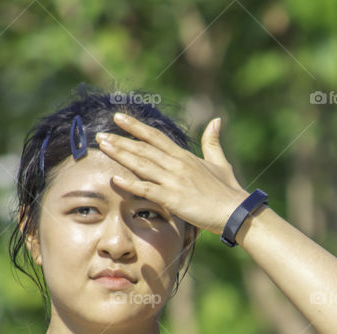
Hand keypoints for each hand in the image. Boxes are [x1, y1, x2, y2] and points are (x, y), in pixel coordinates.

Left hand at [96, 113, 249, 235]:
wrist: (235, 211)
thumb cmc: (228, 190)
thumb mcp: (220, 162)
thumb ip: (213, 142)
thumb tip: (216, 120)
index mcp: (185, 156)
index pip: (155, 137)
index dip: (135, 127)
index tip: (118, 118)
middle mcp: (177, 165)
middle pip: (144, 148)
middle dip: (121, 140)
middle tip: (100, 135)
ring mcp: (174, 181)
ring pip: (142, 164)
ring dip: (121, 155)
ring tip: (103, 147)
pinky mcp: (173, 199)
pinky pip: (147, 189)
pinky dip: (131, 184)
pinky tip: (115, 179)